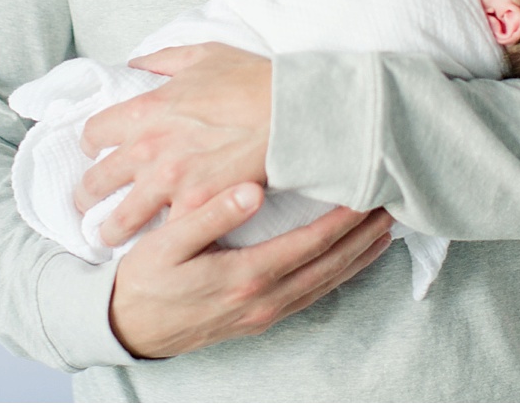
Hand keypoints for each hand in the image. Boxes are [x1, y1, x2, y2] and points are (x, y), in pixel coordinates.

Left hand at [76, 43, 270, 245]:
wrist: (290, 111)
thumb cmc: (250, 80)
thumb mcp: (201, 55)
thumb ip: (162, 60)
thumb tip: (137, 62)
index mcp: (143, 111)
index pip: (93, 134)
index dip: (92, 146)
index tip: (96, 154)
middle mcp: (147, 148)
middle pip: (96, 182)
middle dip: (88, 195)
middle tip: (88, 204)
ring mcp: (169, 182)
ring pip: (120, 219)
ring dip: (112, 229)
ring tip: (109, 238)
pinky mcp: (195, 206)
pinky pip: (164, 234)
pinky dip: (161, 241)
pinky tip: (156, 247)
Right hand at [109, 181, 394, 358]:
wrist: (127, 329)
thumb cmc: (144, 280)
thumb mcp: (166, 243)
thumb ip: (210, 215)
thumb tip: (252, 190)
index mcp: (245, 277)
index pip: (309, 243)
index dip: (343, 219)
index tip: (366, 191)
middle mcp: (264, 300)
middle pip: (328, 265)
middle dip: (362, 235)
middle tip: (392, 204)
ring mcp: (265, 314)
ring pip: (326, 284)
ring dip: (357, 257)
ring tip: (383, 229)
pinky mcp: (260, 318)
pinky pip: (312, 295)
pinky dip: (338, 275)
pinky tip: (348, 261)